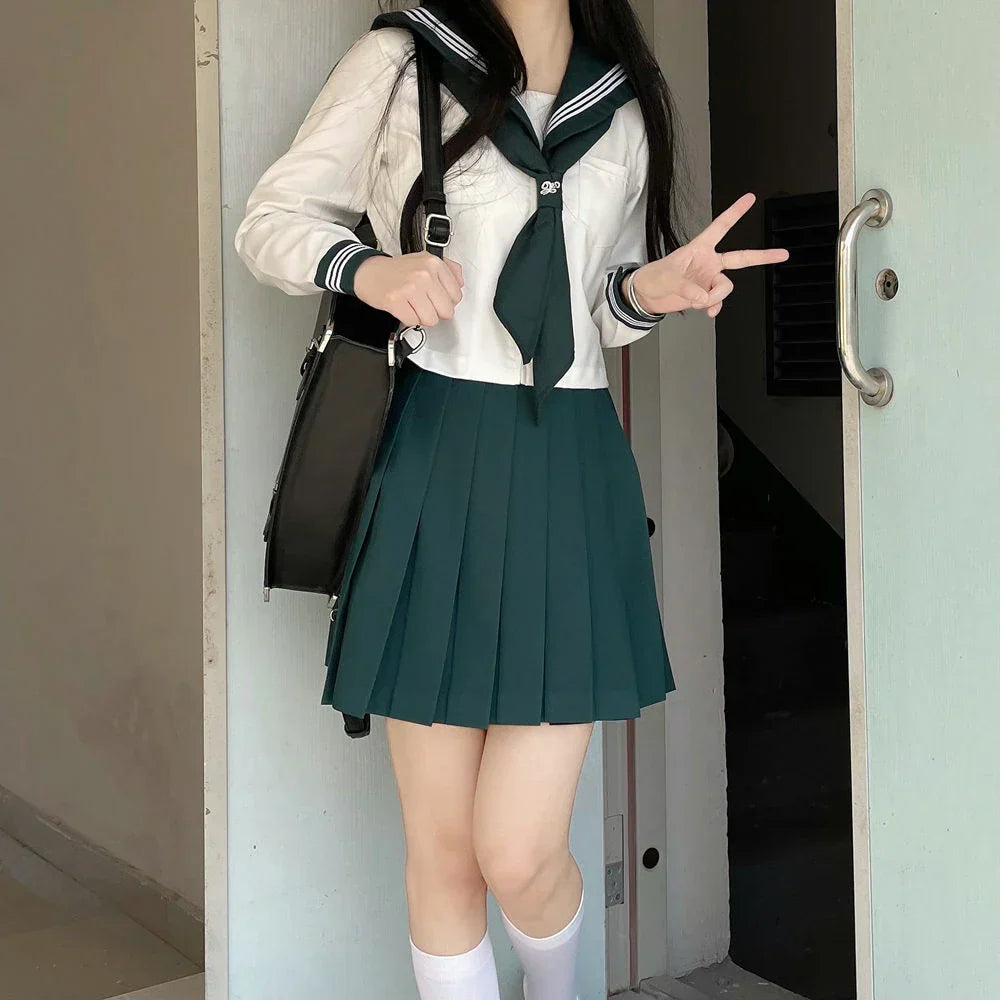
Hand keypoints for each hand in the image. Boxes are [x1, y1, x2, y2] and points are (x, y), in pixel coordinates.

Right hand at [353, 251, 464, 326]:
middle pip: (446, 311)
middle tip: (425, 304)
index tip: (437, 298)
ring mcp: (409, 288)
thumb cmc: (398, 269)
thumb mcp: (426, 260)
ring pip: (431, 319)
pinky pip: (414, 322)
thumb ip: (449, 269)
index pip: (456, 296)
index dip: (447, 301)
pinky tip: (404, 308)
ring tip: (414, 305)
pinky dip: (409, 319)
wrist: (369, 272)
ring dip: (422, 317)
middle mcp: (424, 275)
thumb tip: (460, 284)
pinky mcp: (396, 301)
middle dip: (436, 312)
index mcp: (434, 264)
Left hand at [630, 193, 789, 318]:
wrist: (646, 296)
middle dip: (763, 256)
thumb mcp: (667, 278)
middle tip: (783, 254)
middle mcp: (709, 263)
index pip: (720, 227)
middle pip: (741, 258)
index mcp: (699, 248)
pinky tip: (706, 311)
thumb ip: (688, 288)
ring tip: (697, 300)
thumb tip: (704, 298)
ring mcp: (708, 279)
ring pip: (725, 288)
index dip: (735, 212)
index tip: (750, 198)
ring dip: (714, 297)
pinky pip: (718, 301)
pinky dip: (714, 307)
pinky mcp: (705, 295)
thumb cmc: (653, 277)